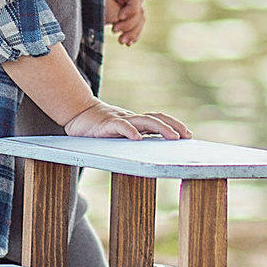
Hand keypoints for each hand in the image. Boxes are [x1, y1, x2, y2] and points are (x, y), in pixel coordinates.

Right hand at [62, 101, 188, 139]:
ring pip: (144, 121)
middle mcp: (131, 119)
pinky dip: (130, 131)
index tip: (188, 134)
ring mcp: (120, 120)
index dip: (174, 124)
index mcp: (136, 122)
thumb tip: (153, 152)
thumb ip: (134, 136)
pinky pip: (120, 126)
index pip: (159, 119)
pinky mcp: (106, 124)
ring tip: (172, 136)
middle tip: (185, 136)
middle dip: (173, 126)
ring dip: (161, 128)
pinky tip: (137, 138)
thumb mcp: (120, 133)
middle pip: (156, 118)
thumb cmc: (100, 127)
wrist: (77, 114)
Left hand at [104, 0, 148, 45]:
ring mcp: (126, 6)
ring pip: (139, 21)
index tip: (119, 18)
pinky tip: (127, 43)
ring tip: (122, 41)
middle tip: (115, 31)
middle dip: (130, 24)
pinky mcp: (124, 16)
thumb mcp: (100, 4)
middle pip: (139, 11)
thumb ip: (115, 11)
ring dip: (132, 33)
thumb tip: (123, 20)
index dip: (131, 10)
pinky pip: (135, 26)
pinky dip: (132, 35)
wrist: (76, 3)